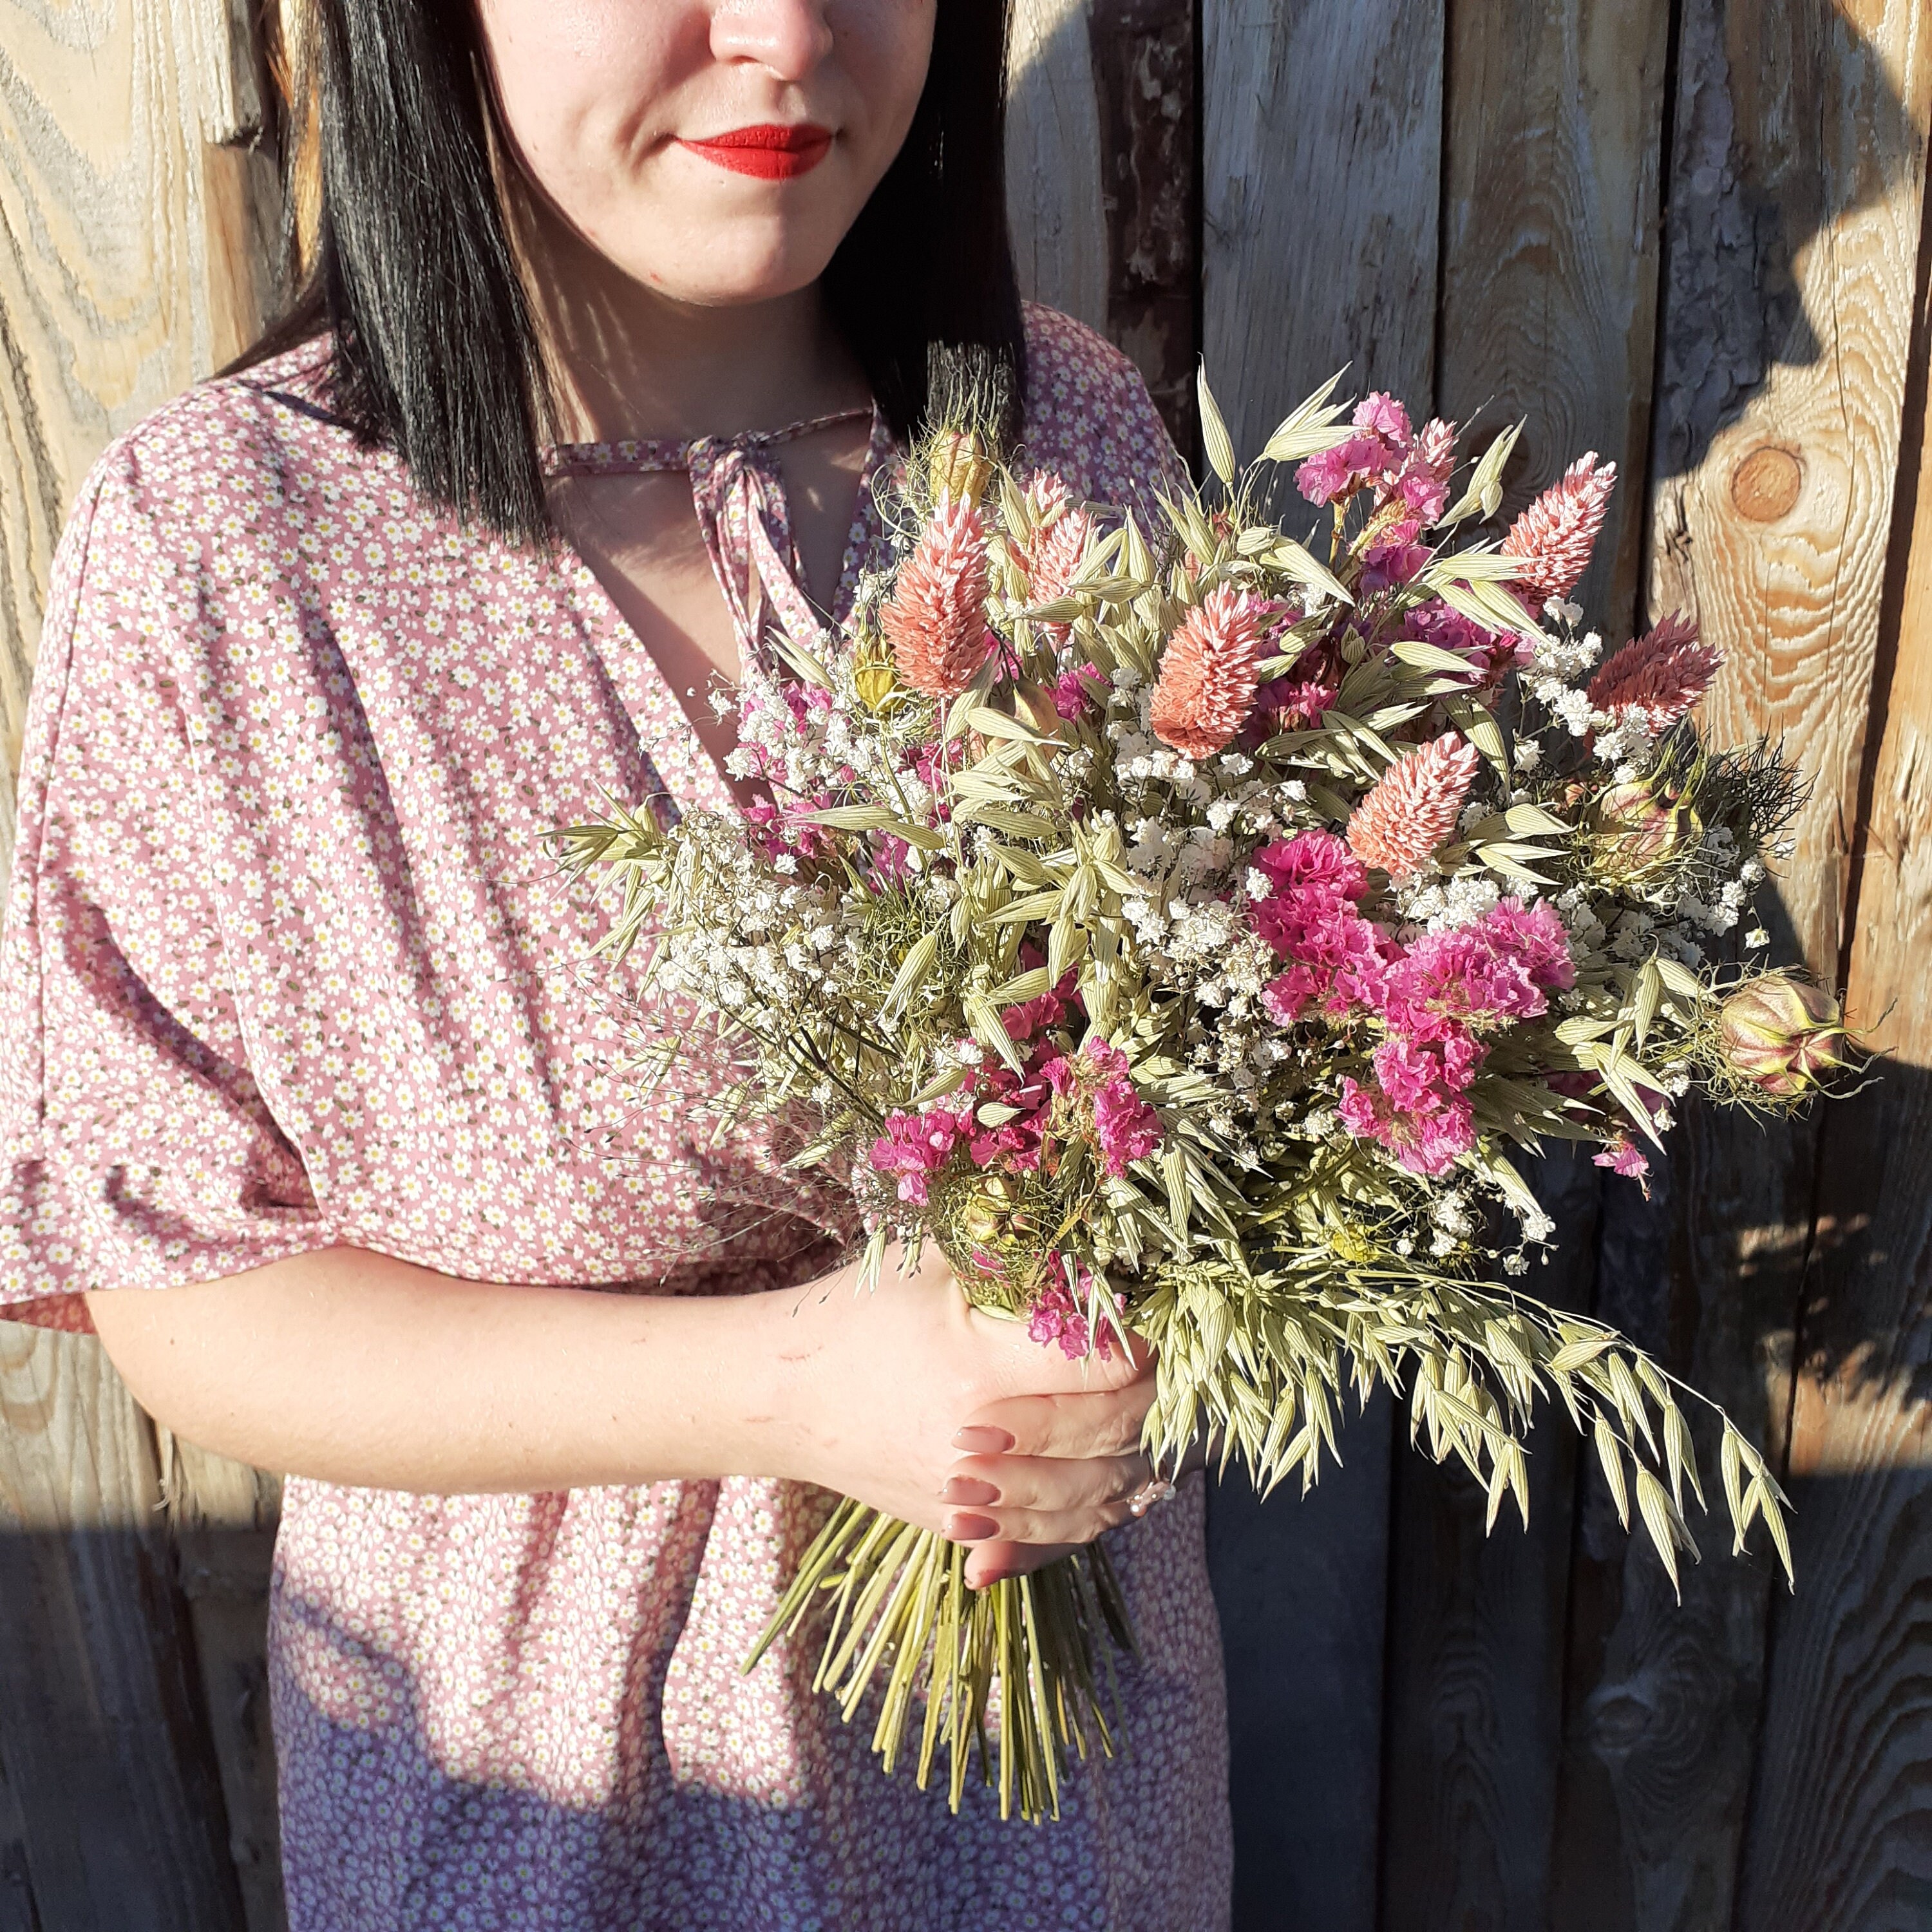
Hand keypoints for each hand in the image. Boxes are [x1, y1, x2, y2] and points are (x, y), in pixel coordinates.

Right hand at [767, 1241, 1156, 1584]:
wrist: (783, 1396)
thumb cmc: (859, 1313)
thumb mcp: (932, 1262)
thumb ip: (1014, 1249)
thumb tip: (1102, 1238)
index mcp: (979, 1371)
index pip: (1106, 1366)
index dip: (1144, 1338)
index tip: (1157, 1311)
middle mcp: (983, 1450)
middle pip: (1114, 1436)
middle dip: (1158, 1396)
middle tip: (1171, 1360)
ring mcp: (975, 1502)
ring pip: (1098, 1500)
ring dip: (1144, 1461)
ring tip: (1166, 1421)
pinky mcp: (965, 1530)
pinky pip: (1054, 1540)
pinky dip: (1098, 1517)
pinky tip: (1126, 1489)